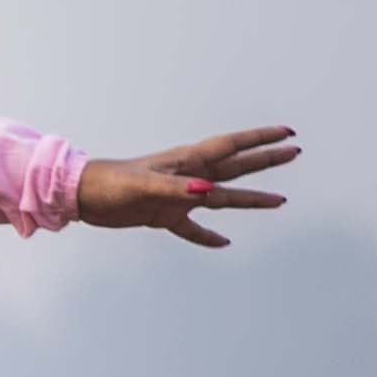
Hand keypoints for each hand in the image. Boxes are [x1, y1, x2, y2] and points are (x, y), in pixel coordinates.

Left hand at [79, 127, 300, 246]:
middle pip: (236, 167)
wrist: (81, 196)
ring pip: (223, 198)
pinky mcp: (164, 216)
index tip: (287, 133)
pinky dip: (208, 237)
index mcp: (186, 162)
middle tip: (295, 152)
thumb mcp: (142, 185)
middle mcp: (187, 177)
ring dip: (251, 199)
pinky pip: (192, 229)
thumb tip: (207, 192)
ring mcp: (178, 197)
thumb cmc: (109, 183)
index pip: (231, 147)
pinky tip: (224, 243)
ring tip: (279, 200)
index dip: (259, 140)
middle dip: (265, 160)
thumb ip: (175, 188)